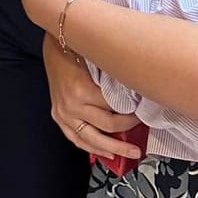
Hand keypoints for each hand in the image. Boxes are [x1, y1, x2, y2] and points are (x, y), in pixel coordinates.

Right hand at [42, 39, 143, 161]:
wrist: (54, 44)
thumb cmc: (77, 48)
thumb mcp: (97, 59)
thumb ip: (114, 78)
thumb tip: (138, 93)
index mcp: (81, 90)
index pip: (114, 109)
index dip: (132, 112)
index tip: (143, 112)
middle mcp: (71, 105)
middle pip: (107, 126)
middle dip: (128, 130)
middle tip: (143, 129)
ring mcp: (64, 114)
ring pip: (93, 139)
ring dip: (114, 149)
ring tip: (132, 153)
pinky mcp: (59, 117)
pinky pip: (77, 139)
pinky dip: (93, 148)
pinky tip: (107, 154)